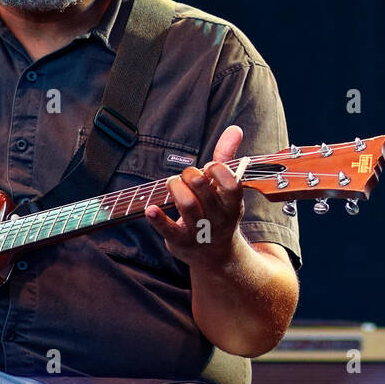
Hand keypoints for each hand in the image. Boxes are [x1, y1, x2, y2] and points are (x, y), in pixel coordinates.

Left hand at [145, 125, 246, 271]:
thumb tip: (235, 128)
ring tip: (171, 184)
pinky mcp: (181, 242)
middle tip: (185, 175)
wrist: (216, 255)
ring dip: (175, 188)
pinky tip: (150, 208)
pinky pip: (168, 230)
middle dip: (189, 175)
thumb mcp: (226, 189)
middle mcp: (219, 218)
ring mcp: (200, 231)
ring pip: (186, 205)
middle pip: (202, 189)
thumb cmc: (219, 212)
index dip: (218, 171)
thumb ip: (227, 157)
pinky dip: (157, 218)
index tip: (209, 167)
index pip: (231, 185)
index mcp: (233, 204)